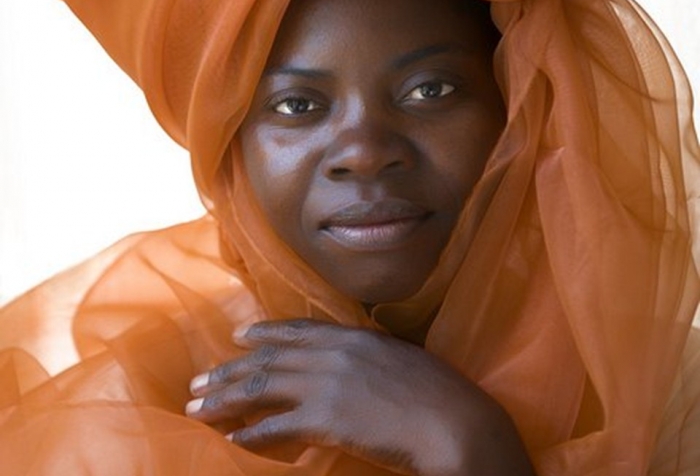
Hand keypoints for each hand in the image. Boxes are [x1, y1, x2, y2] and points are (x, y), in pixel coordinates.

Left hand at [186, 319, 534, 475]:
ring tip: (197, 408)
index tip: (237, 337)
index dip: (263, 334)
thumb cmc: (439, 393)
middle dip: (227, 371)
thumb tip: (350, 358)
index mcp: (352, 336)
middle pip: (267, 360)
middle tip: (197, 382)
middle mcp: (332, 354)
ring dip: (224, 398)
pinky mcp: (326, 419)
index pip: (296, 330)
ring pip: (261, 387)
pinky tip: (232, 438)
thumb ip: (368, 354)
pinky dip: (251, 433)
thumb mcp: (401, 358)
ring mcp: (326, 384)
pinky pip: (276, 426)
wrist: (455, 421)